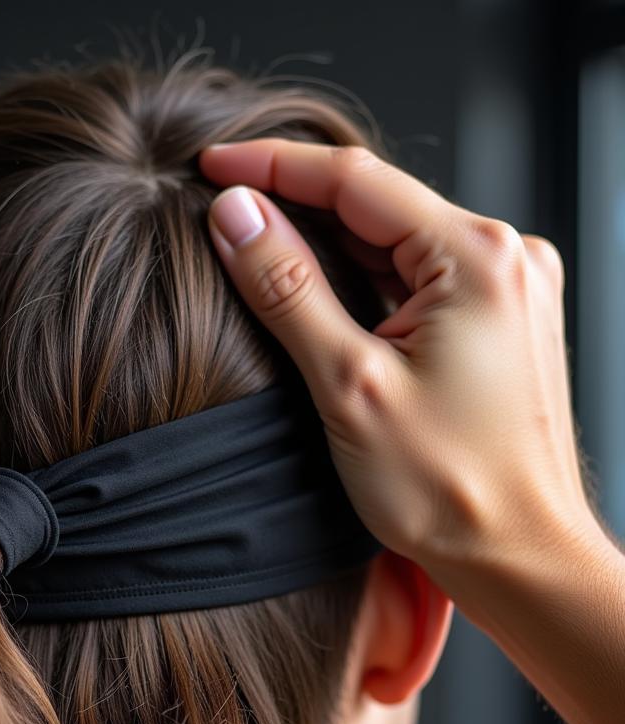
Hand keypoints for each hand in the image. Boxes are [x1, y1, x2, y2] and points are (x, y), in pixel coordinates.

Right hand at [200, 139, 599, 606]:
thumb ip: (288, 288)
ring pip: (392, 241)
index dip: (272, 167)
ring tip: (254, 244)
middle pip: (376, 205)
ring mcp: (504, 289)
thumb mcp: (348, 383)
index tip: (211, 163)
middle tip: (220, 207)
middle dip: (294, 201)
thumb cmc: (448, 489)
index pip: (355, 180)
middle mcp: (503, 259)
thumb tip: (235, 216)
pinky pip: (414, 277)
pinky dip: (360, 278)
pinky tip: (317, 289)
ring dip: (324, 242)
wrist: (517, 556)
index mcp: (476, 259)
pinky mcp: (495, 322)